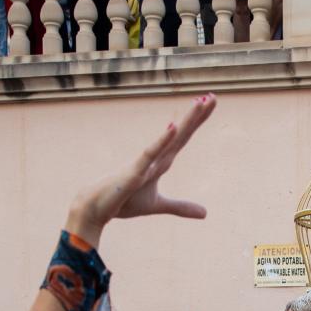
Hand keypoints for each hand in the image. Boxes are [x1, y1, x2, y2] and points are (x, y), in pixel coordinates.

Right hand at [65, 93, 214, 247]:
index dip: (197, 122)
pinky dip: (162, 141)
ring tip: (199, 102)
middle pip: (181, 133)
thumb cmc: (124, 201)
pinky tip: (174, 127)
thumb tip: (205, 214)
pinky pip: (150, 153)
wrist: (97, 208)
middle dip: (197, 115)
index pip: (183, 138)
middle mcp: (156, 157)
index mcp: (162, 161)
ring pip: (170, 138)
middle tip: (213, 96)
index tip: (211, 103)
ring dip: (185, 121)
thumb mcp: (157, 205)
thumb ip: (180, 207)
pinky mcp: (134, 171)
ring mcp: (145, 162)